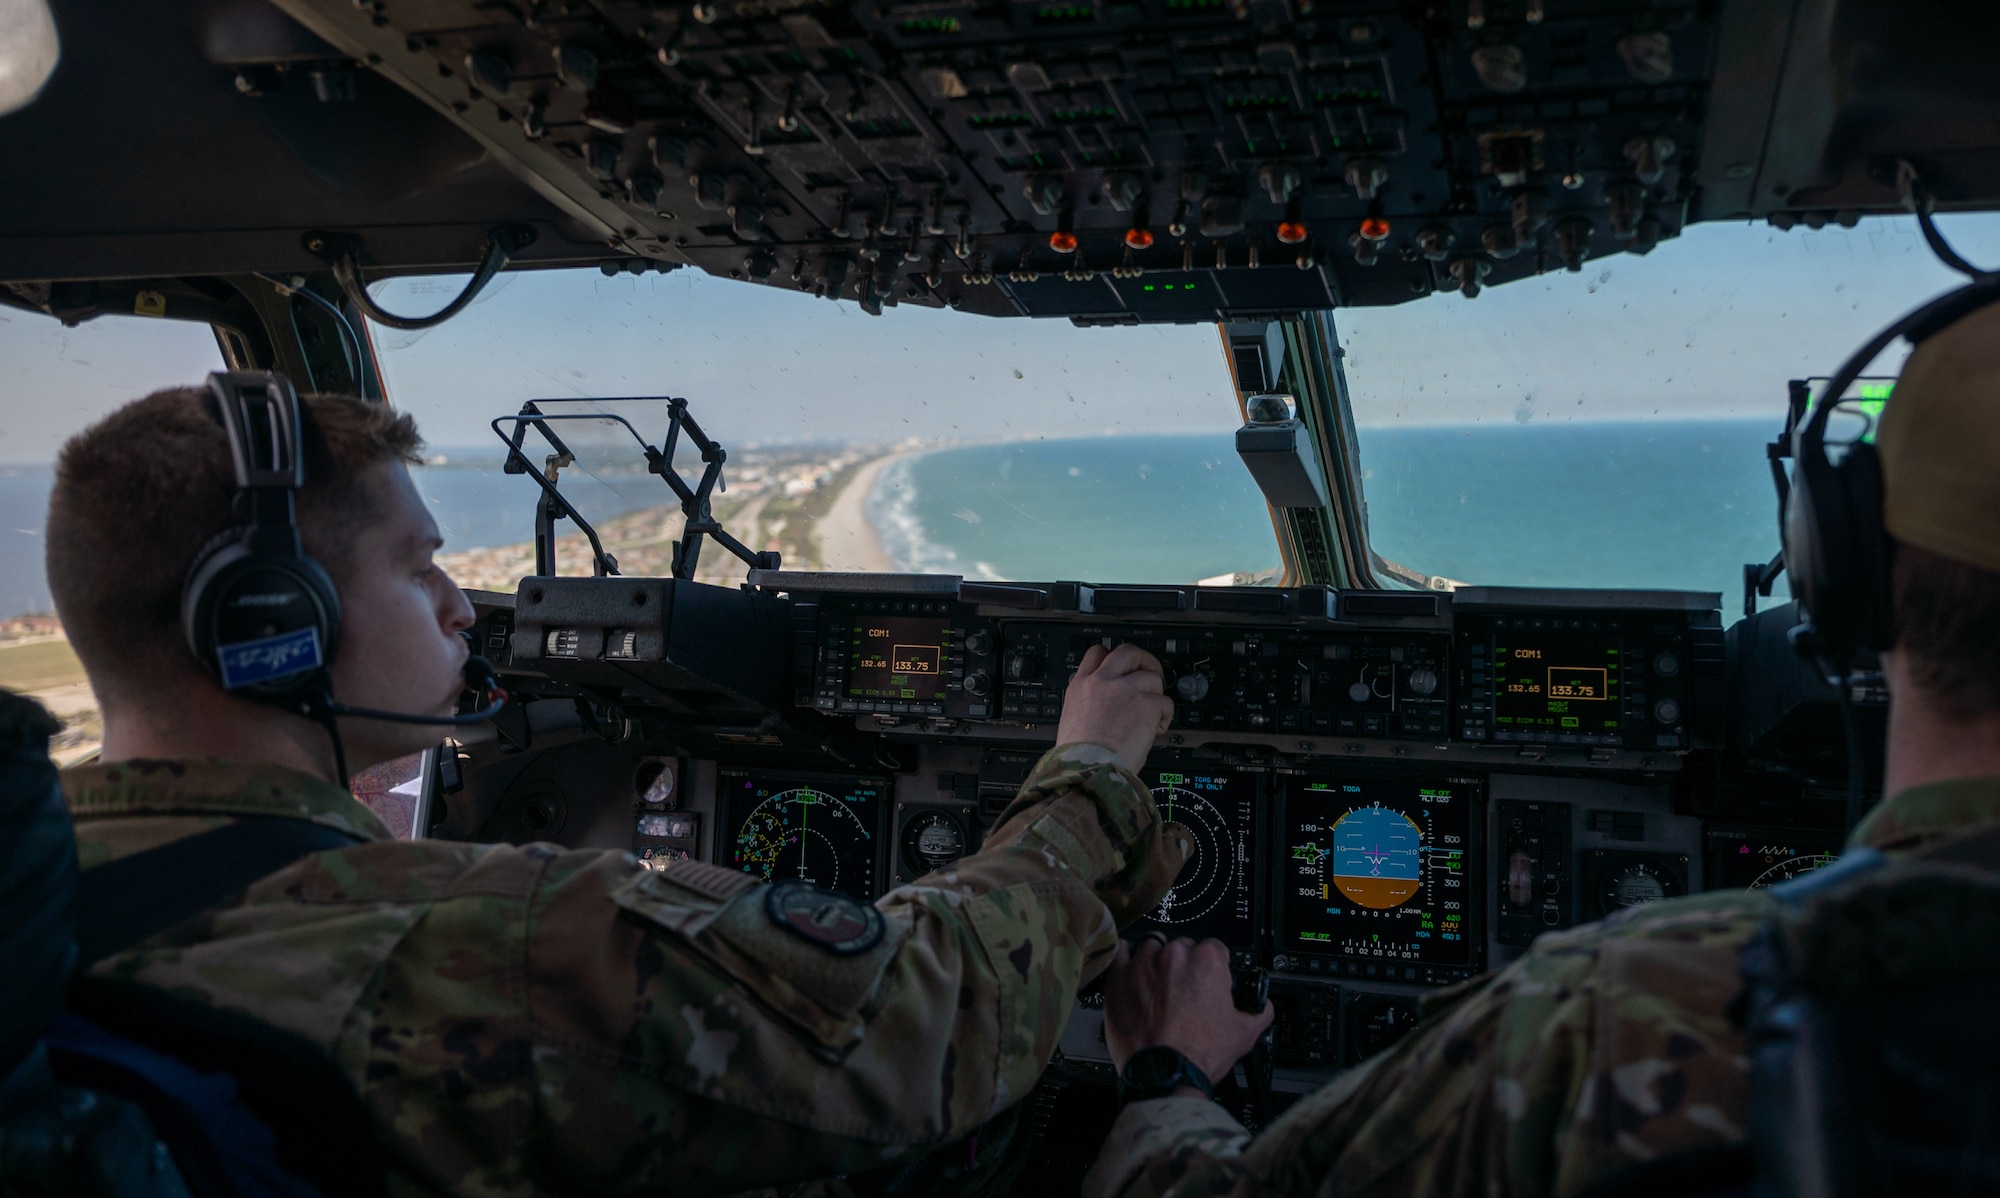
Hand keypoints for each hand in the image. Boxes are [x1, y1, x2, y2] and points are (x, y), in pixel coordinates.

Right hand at [1056, 643, 1173, 770]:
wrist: (1088, 768)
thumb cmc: (1079, 756)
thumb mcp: (1072, 719)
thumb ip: (1089, 703)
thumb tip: (1107, 705)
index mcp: (1081, 686)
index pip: (1096, 653)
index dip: (1112, 656)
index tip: (1122, 667)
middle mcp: (1103, 682)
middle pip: (1128, 651)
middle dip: (1143, 660)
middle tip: (1150, 674)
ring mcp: (1126, 690)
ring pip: (1152, 677)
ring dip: (1156, 695)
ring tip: (1153, 714)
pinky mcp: (1146, 704)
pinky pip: (1165, 702)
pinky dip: (1165, 716)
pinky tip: (1155, 729)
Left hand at [1102, 935, 1274, 1083]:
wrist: (1164, 1075)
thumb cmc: (1197, 1054)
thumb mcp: (1245, 1033)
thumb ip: (1259, 1010)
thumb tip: (1262, 1006)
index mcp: (1207, 962)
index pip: (1216, 948)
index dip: (1216, 967)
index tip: (1211, 981)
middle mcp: (1174, 956)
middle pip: (1183, 946)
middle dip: (1186, 966)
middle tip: (1185, 992)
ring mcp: (1143, 965)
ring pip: (1152, 947)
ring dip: (1157, 962)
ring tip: (1160, 987)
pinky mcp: (1119, 978)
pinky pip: (1121, 953)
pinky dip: (1128, 960)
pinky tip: (1134, 974)